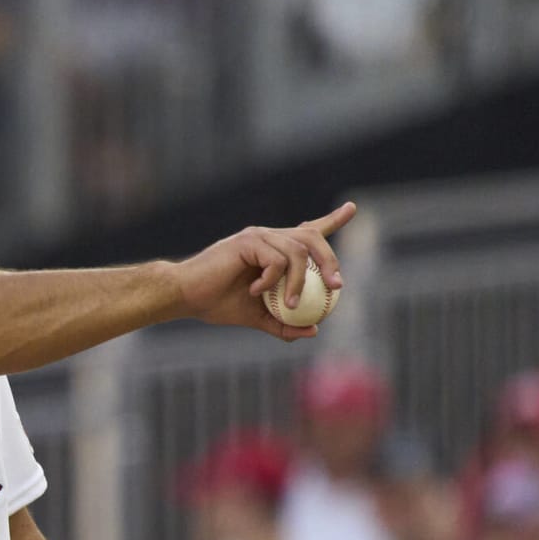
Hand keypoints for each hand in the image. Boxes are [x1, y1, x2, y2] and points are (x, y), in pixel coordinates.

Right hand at [173, 202, 354, 340]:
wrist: (186, 296)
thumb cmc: (217, 304)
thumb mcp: (257, 318)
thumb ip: (284, 324)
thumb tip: (314, 331)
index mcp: (273, 249)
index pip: (308, 230)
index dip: (332, 219)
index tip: (352, 209)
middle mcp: (268, 236)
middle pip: (311, 237)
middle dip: (330, 260)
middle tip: (336, 285)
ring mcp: (257, 236)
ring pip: (297, 251)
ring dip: (300, 281)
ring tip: (291, 304)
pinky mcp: (247, 242)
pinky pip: (276, 260)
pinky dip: (272, 281)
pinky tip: (255, 292)